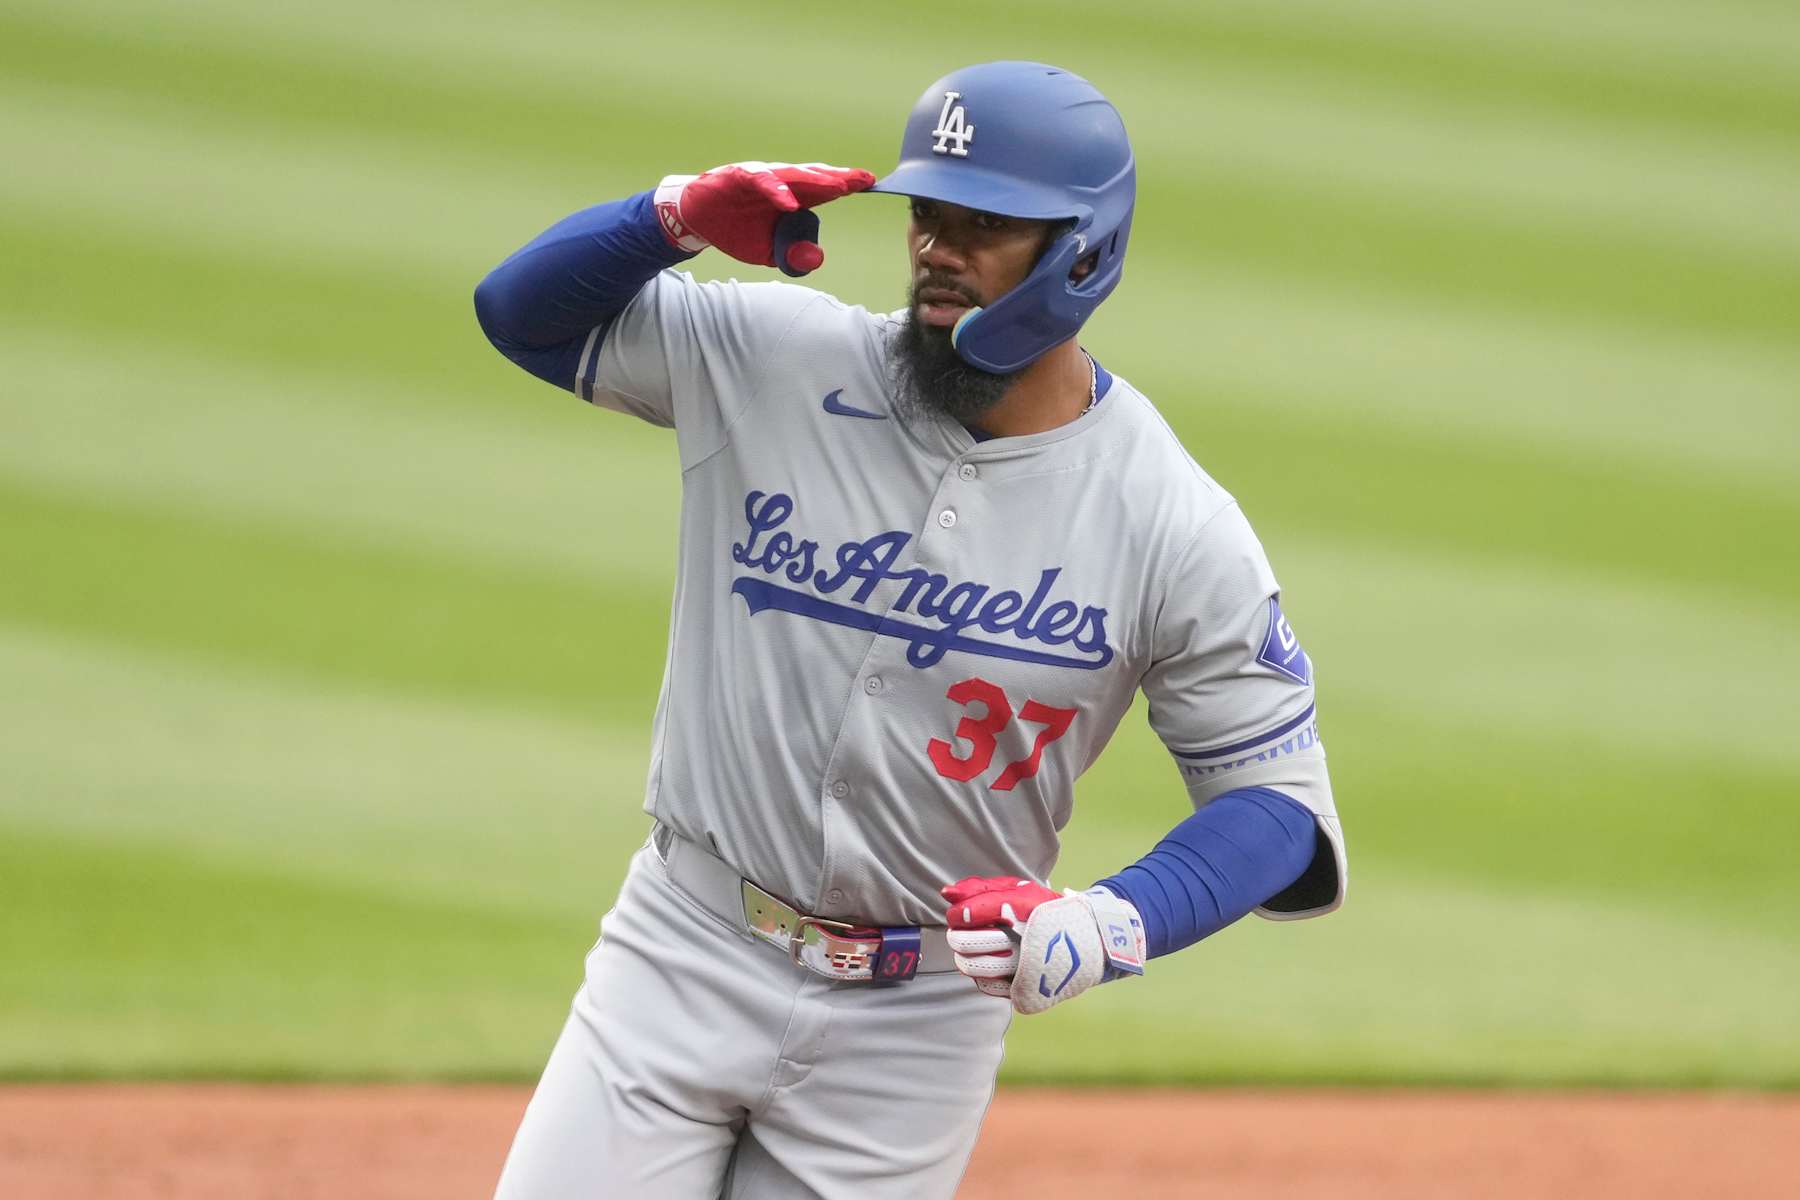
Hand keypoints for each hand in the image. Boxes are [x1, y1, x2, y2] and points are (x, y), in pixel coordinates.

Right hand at [653, 162, 874, 275]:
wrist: (697, 219)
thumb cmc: (737, 230)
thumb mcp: (768, 252)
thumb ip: (793, 256)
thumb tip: (817, 259)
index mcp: (793, 197)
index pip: (826, 190)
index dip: (848, 186)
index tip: (873, 186)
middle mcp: (781, 182)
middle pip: (816, 178)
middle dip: (841, 179)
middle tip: (865, 180)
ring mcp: (761, 176)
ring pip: (792, 175)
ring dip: (815, 181)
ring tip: (838, 187)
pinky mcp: (738, 175)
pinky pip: (760, 181)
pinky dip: (776, 192)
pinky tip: (791, 203)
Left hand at [942, 876, 1146, 1014]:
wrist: (1087, 940)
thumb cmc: (1045, 911)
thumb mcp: (1018, 890)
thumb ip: (980, 889)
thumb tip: (945, 893)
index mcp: (1017, 910)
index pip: (966, 914)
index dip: (956, 915)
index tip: (960, 915)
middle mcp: (1018, 939)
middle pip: (964, 942)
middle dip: (955, 936)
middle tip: (962, 932)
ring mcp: (1021, 966)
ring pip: (971, 966)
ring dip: (962, 957)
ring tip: (971, 949)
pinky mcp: (1023, 987)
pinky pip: (985, 985)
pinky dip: (978, 975)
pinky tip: (988, 963)